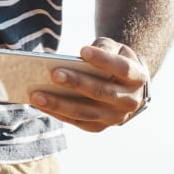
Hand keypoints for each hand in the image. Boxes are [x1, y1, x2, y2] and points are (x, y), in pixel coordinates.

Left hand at [29, 38, 149, 132]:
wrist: (127, 85)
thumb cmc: (115, 59)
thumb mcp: (115, 48)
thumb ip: (103, 47)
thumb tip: (80, 56)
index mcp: (137, 77)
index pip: (122, 68)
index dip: (103, 60)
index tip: (82, 50)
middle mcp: (130, 101)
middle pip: (101, 92)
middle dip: (76, 83)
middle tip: (53, 74)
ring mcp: (116, 117)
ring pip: (86, 112)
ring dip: (59, 104)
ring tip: (36, 94)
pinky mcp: (101, 126)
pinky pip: (78, 122)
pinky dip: (58, 114)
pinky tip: (39, 104)